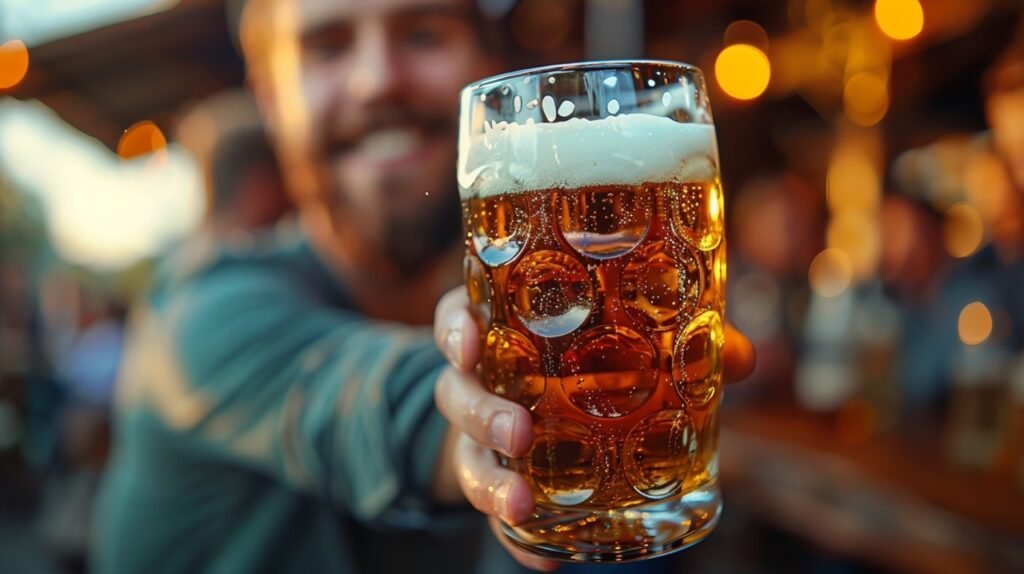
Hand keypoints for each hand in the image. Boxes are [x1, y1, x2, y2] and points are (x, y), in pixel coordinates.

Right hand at [432, 288, 754, 570]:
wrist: (538, 411)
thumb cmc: (584, 363)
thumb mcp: (617, 344)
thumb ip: (676, 344)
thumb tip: (739, 357)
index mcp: (499, 335)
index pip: (459, 320)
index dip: (456, 328)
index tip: (470, 341)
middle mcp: (480, 384)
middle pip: (457, 392)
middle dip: (481, 412)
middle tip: (519, 431)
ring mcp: (479, 437)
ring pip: (467, 457)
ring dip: (490, 483)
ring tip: (522, 505)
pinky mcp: (496, 482)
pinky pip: (496, 514)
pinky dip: (517, 539)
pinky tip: (542, 560)